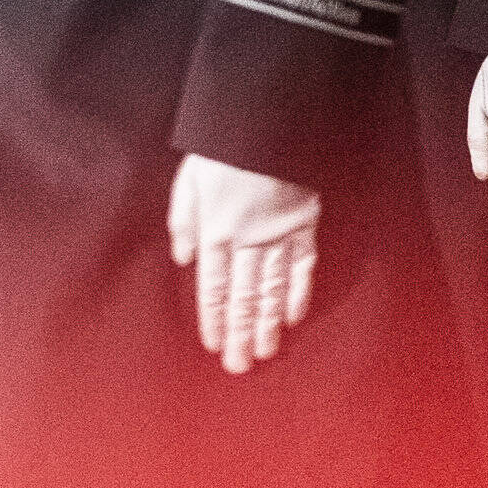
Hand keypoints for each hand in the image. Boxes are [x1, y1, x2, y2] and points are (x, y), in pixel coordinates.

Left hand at [170, 153, 320, 373]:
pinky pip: (302, 266)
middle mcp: (247, 239)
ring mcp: (278, 234)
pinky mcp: (304, 224)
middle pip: (243, 296)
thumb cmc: (220, 151)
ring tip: (265, 352)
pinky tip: (292, 318)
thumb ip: (183, 222)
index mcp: (215, 230)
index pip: (213, 287)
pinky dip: (297, 293)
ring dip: (267, 323)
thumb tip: (184, 261)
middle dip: (240, 333)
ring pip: (271, 289)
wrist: (264, 122)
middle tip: (240, 365)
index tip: (215, 345)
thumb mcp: (188, 182)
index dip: (214, 319)